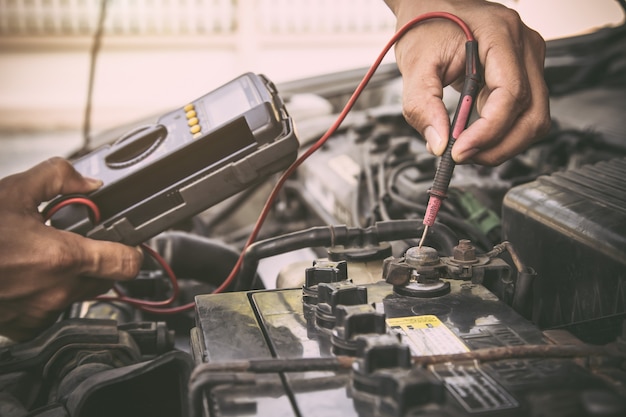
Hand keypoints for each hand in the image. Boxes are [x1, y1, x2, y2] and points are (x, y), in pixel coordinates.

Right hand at [0, 158, 142, 340]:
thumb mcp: (12, 192)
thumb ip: (57, 177)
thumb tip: (88, 182)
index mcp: (62, 258)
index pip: (127, 262)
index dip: (133, 248)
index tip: (129, 241)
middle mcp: (56, 291)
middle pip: (106, 278)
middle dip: (99, 257)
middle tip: (76, 239)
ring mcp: (41, 313)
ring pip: (80, 294)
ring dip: (73, 276)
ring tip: (43, 255)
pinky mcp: (25, 328)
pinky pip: (54, 310)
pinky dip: (49, 294)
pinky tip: (28, 275)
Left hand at [385, 0, 550, 164]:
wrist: (430, 6)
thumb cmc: (424, 24)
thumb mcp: (414, 64)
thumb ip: (421, 105)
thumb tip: (439, 143)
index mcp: (500, 34)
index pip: (512, 94)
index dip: (489, 131)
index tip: (460, 151)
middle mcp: (523, 46)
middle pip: (533, 113)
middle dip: (499, 145)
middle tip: (464, 156)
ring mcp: (527, 60)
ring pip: (533, 119)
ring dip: (502, 144)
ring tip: (466, 148)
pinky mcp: (521, 74)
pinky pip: (522, 114)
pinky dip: (499, 133)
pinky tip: (473, 135)